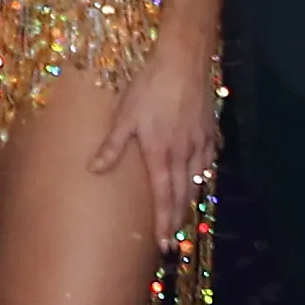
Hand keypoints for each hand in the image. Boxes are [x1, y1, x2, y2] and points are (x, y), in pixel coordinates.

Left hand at [91, 30, 219, 251]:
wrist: (183, 61)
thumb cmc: (149, 86)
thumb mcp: (124, 115)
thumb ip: (112, 146)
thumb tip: (93, 169)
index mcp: (161, 153)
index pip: (164, 196)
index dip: (164, 221)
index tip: (164, 243)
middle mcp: (184, 154)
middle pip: (183, 194)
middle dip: (178, 220)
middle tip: (174, 241)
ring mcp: (201, 143)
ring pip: (197, 180)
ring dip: (190, 201)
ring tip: (185, 217)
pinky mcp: (210, 130)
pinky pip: (209, 160)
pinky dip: (204, 174)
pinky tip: (201, 177)